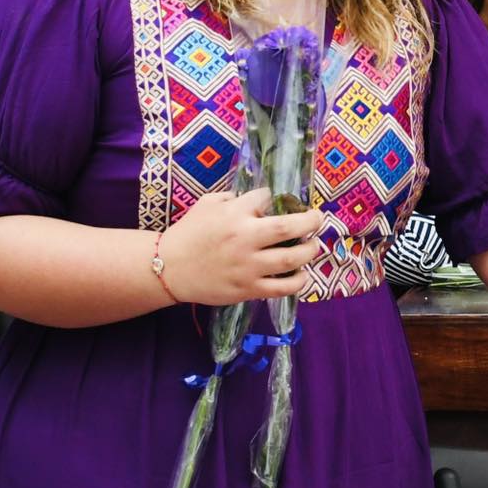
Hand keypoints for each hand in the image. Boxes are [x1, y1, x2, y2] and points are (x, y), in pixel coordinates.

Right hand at [158, 189, 322, 305]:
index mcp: (233, 215)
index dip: (277, 198)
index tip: (280, 202)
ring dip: (310, 251)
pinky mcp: (247, 289)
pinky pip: (281, 288)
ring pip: (291, 259)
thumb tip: (260, 199)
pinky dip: (298, 282)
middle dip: (311, 221)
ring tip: (314, 246)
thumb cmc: (189, 233)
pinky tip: (302, 275)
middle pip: (288, 228)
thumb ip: (233, 198)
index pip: (266, 198)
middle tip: (319, 219)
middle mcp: (244, 239)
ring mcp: (247, 267)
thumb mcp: (207, 204)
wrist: (168, 268)